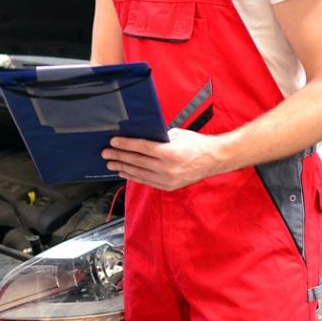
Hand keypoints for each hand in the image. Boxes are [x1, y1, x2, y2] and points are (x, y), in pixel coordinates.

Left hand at [102, 128, 221, 190]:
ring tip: (111, 164)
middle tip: (106, 153)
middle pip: (137, 161)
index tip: (113, 141)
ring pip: (139, 173)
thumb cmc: (197, 144)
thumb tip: (139, 136)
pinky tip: (125, 172)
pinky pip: (147, 181)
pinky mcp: (169, 186)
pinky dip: (134, 176)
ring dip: (123, 168)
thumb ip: (158, 137)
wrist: (215, 160)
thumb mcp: (177, 135)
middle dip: (119, 156)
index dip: (125, 144)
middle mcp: (168, 168)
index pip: (141, 148)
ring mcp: (168, 179)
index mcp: (170, 153)